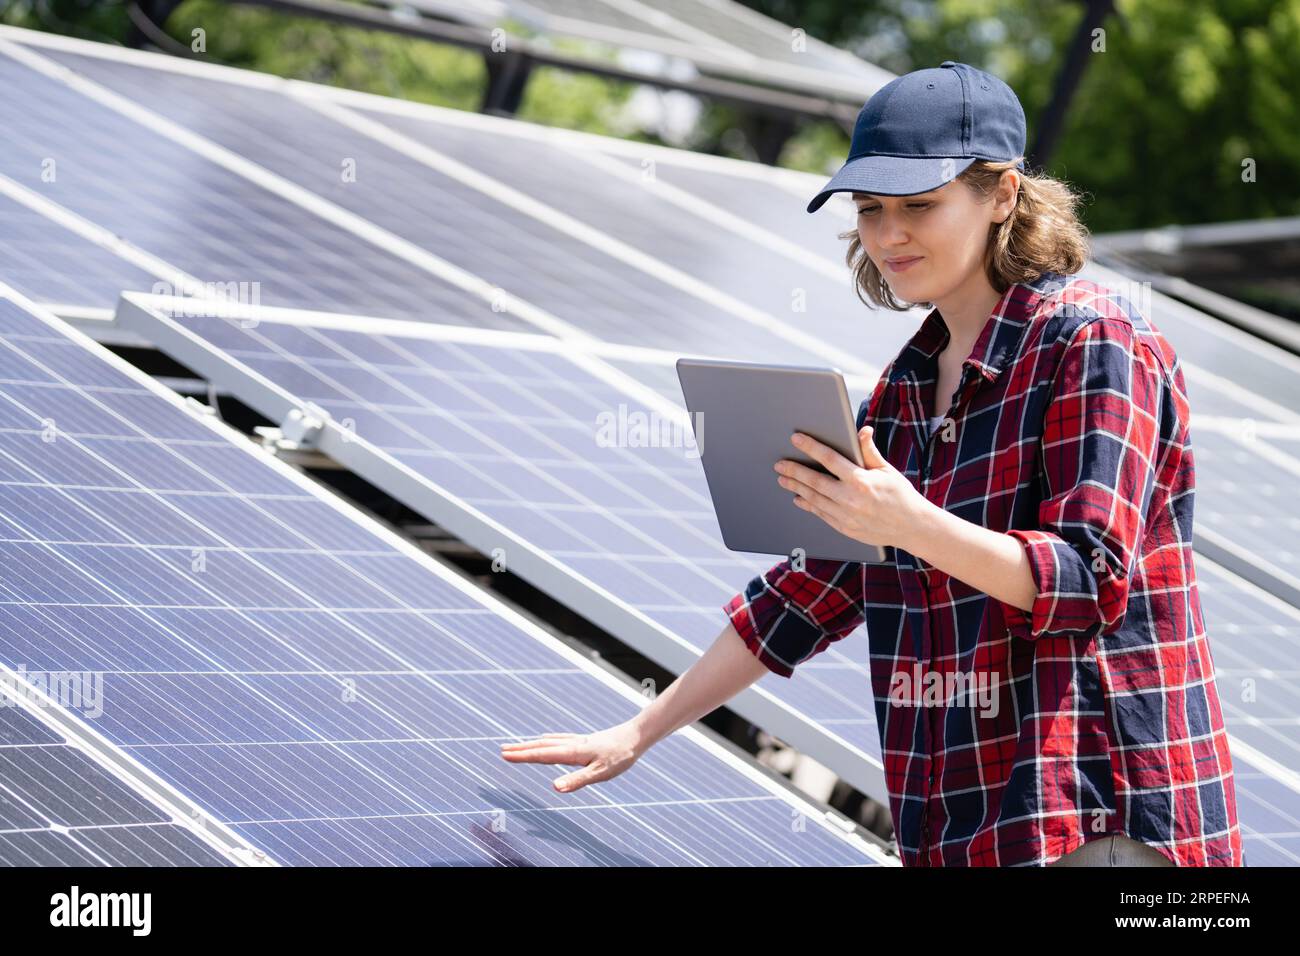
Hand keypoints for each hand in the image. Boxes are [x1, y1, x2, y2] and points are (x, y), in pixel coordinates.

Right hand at [499, 720, 645, 792]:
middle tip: (502, 750)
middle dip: (521, 749)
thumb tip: (555, 787)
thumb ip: (577, 781)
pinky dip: (546, 740)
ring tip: (516, 746)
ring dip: (531, 744)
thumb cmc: (619, 756)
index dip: (523, 756)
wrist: (635, 736)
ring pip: (548, 742)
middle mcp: (571, 744)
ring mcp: (577, 741)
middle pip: (541, 746)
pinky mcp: (584, 740)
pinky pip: (558, 739)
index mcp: (572, 752)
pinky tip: (546, 739)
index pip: (542, 755)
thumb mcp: (600, 773)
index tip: (505, 756)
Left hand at [774, 425, 930, 550]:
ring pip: (814, 499)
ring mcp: (846, 516)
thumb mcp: (887, 470)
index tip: (796, 439)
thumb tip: (863, 431)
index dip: (811, 447)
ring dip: (796, 488)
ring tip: (783, 479)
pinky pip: (821, 514)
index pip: (830, 459)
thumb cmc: (900, 496)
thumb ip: (869, 451)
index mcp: (861, 480)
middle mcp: (851, 499)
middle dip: (794, 471)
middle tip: (780, 464)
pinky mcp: (845, 528)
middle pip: (815, 481)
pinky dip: (808, 505)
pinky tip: (798, 498)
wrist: (912, 527)